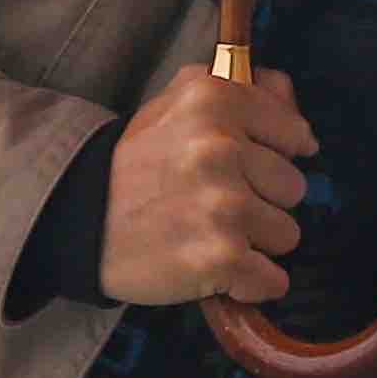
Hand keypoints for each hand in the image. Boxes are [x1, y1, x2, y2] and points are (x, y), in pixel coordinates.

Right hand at [102, 63, 316, 305]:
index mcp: (215, 100)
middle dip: (261, 200)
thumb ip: (243, 93)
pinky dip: (250, 284)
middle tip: (214, 203)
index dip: (273, 155)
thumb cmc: (136, 165)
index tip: (243, 166)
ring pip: (287, 234)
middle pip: (293, 187)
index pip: (296, 134)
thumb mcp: (178, 105)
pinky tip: (217, 270)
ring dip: (254, 242)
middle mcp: (222, 147)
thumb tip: (299, 113)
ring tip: (209, 234)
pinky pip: (273, 280)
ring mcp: (224, 205)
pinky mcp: (222, 256)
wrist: (77, 220)